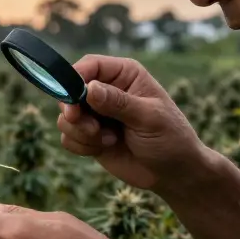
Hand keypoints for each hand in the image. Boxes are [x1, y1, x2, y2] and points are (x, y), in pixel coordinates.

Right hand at [59, 55, 206, 195]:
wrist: (173, 173)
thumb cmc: (170, 138)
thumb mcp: (149, 117)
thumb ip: (118, 102)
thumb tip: (89, 89)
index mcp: (124, 74)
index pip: (90, 65)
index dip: (75, 79)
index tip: (72, 99)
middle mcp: (106, 90)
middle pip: (70, 91)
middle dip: (74, 111)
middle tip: (90, 127)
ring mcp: (96, 114)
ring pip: (66, 117)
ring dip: (81, 131)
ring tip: (108, 140)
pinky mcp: (90, 136)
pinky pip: (68, 137)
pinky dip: (81, 145)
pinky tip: (104, 148)